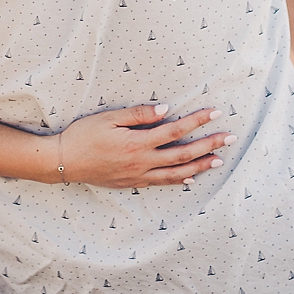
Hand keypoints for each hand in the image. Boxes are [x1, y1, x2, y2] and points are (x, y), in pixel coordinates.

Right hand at [55, 104, 224, 187]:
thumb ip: (138, 114)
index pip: (175, 130)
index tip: (214, 113)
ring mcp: (139, 176)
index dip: (196, 121)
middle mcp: (142, 162)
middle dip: (208, 145)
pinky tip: (190, 178)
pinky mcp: (133, 184)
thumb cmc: (84, 135)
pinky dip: (179, 181)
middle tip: (229, 138)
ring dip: (200, 166)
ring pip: (177, 173)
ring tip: (218, 160)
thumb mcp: (109, 118)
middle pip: (183, 154)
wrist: (64, 161)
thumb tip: (165, 110)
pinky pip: (162, 183)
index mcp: (137, 143)